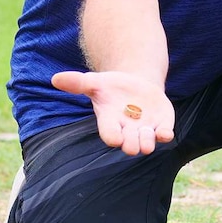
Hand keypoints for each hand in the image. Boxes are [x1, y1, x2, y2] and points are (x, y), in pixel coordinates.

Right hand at [51, 70, 174, 155]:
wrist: (136, 86)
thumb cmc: (112, 88)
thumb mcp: (96, 82)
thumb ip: (78, 83)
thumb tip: (56, 78)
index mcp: (110, 122)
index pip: (109, 134)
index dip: (113, 137)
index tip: (116, 138)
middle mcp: (127, 130)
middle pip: (129, 144)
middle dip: (131, 144)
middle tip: (133, 141)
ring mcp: (145, 129)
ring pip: (147, 143)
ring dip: (148, 141)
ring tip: (148, 133)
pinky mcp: (161, 125)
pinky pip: (165, 135)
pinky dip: (165, 135)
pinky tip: (165, 133)